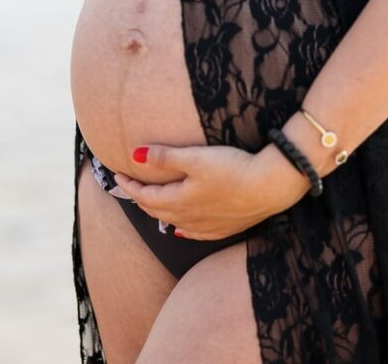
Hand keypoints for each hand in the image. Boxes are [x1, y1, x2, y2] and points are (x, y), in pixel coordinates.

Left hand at [113, 142, 308, 240]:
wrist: (269, 187)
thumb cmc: (233, 168)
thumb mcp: (196, 158)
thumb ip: (165, 157)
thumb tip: (134, 155)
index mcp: (179, 200)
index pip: (145, 195)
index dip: (130, 185)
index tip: (118, 174)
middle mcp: (189, 218)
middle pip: (157, 210)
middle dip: (141, 197)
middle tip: (130, 186)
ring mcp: (207, 225)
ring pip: (173, 222)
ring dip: (159, 212)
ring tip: (150, 203)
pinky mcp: (224, 228)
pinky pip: (194, 232)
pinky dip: (182, 228)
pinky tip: (180, 229)